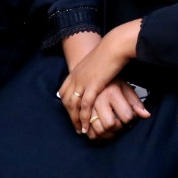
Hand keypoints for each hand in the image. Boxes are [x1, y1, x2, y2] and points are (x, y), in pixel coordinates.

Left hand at [61, 20, 142, 134]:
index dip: (66, 104)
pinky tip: (86, 126)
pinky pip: (85, 106)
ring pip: (73, 106)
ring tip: (81, 130)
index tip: (71, 113)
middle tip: (75, 127)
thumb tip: (96, 76)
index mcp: (75, 72)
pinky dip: (84, 118)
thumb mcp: (96, 63)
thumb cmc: (110, 52)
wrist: (114, 46)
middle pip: (66, 101)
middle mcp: (75, 78)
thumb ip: (93, 71)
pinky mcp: (92, 86)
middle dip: (70, 115)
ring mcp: (82, 82)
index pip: (63, 92)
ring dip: (76, 120)